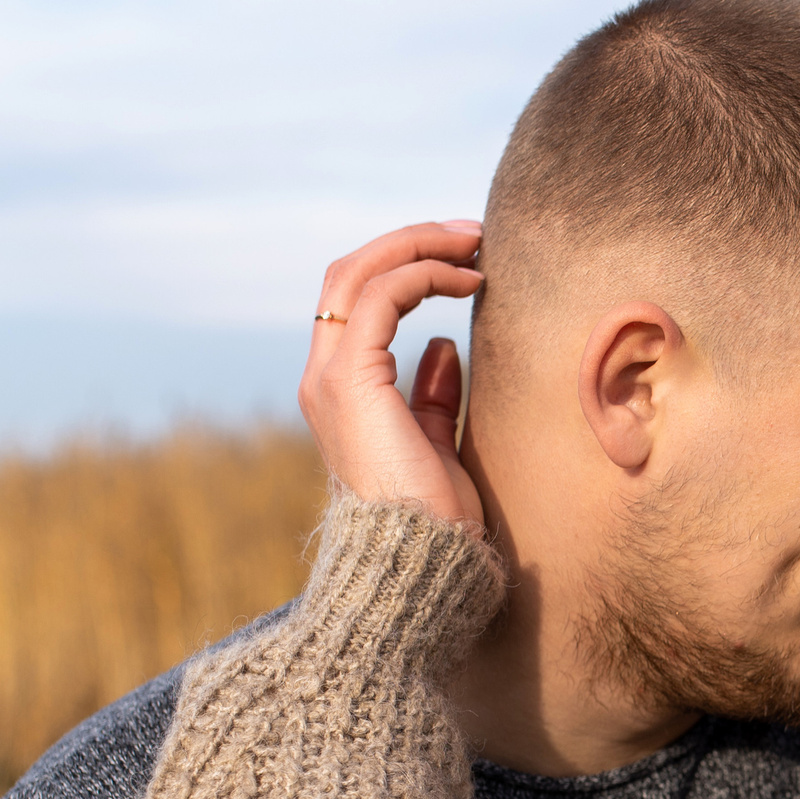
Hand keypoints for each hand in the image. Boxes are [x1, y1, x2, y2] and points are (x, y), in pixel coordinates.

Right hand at [298, 221, 485, 527]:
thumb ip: (432, 396)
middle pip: (350, 273)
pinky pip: (383, 298)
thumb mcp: (436, 444)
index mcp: (339, 390)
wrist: (421, 564)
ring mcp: (331, 378)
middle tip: (472, 234)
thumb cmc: (435, 519)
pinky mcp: (352, 382)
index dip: (406, 266)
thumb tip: (447, 346)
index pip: (356, 299)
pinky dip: (424, 275)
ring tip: (475, 244)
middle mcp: (324, 377)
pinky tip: (469, 280)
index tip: (466, 260)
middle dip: (412, 242)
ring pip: (361, 273)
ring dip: (420, 247)